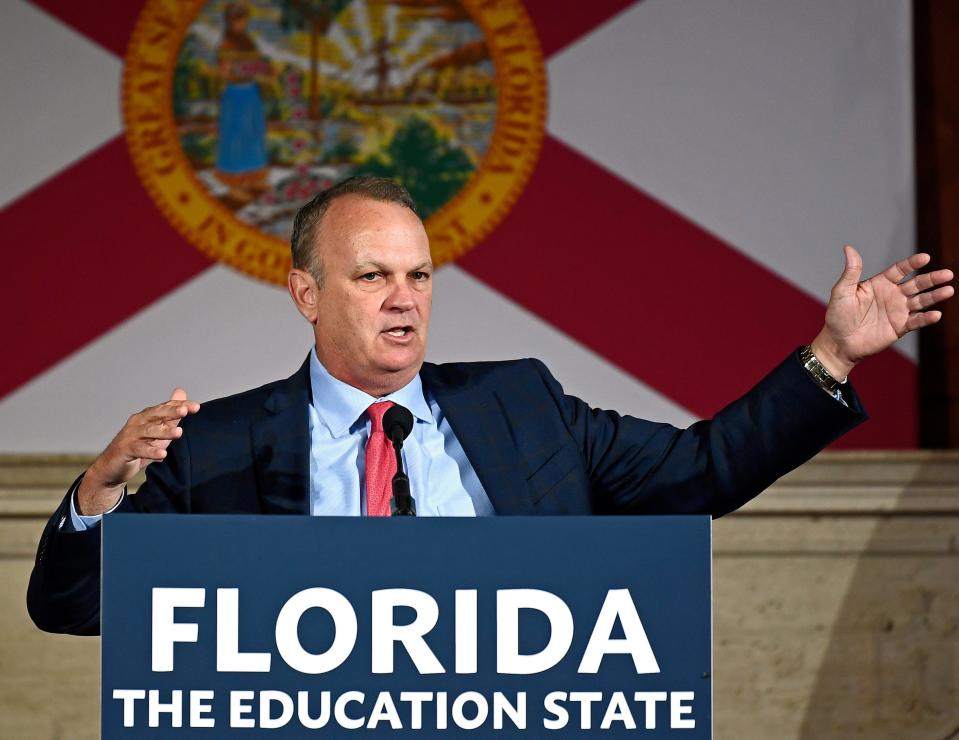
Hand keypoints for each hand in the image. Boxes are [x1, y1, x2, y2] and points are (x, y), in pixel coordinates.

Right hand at [76, 389, 200, 515]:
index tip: (196, 407)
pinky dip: (151, 451)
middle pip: (156, 415)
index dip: (180, 406)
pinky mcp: (125, 450)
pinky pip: (139, 449)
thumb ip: (170, 414)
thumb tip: (181, 392)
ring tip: (179, 433)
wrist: (112, 468)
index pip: (165, 408)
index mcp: (147, 416)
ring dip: (164, 432)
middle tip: (185, 411)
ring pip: (149, 431)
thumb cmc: (138, 446)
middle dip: (171, 412)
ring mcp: (130, 435)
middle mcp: (138, 422)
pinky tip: (163, 454)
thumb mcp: (158, 430)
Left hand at [811, 245, 953, 379]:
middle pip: (916, 284)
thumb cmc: (838, 315)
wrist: (839, 342)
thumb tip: (849, 248)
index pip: (900, 270)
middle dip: (932, 278)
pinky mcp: (900, 327)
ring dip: (935, 296)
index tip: (925, 257)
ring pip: (921, 301)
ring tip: (949, 290)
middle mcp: (893, 295)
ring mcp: (898, 311)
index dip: (912, 263)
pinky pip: (916, 321)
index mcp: (880, 283)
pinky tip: (936, 314)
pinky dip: (926, 318)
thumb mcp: (842, 291)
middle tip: (948, 274)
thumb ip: (851, 272)